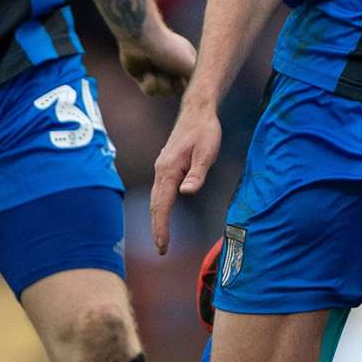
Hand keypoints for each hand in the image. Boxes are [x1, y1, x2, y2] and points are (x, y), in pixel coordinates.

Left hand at [118, 27, 195, 96]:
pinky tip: (146, 73)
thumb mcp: (190, 66)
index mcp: (188, 60)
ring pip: (164, 92)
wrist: (140, 40)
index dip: (188, 84)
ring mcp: (158, 71)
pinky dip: (148, 84)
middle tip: (169, 75)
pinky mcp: (143, 76)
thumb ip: (198, 81)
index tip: (182, 79)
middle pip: (178, 90)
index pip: (192, 82)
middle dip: (172, 86)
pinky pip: (150, 91)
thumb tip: (202, 93)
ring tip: (155, 73)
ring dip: (160, 85)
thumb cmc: (168, 49)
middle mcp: (174, 66)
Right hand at [150, 100, 221, 254]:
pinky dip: (159, 206)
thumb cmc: (205, 131)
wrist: (197, 112)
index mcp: (169, 169)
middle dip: (157, 227)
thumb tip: (186, 193)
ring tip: (162, 238)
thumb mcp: (206, 151)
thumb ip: (197, 173)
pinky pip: (159, 191)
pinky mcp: (166, 166)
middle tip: (161, 249)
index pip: (162, 204)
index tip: (162, 245)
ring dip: (157, 218)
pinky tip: (163, 213)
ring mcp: (162, 168)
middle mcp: (161, 170)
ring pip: (156, 198)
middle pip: (155, 204)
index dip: (161, 226)